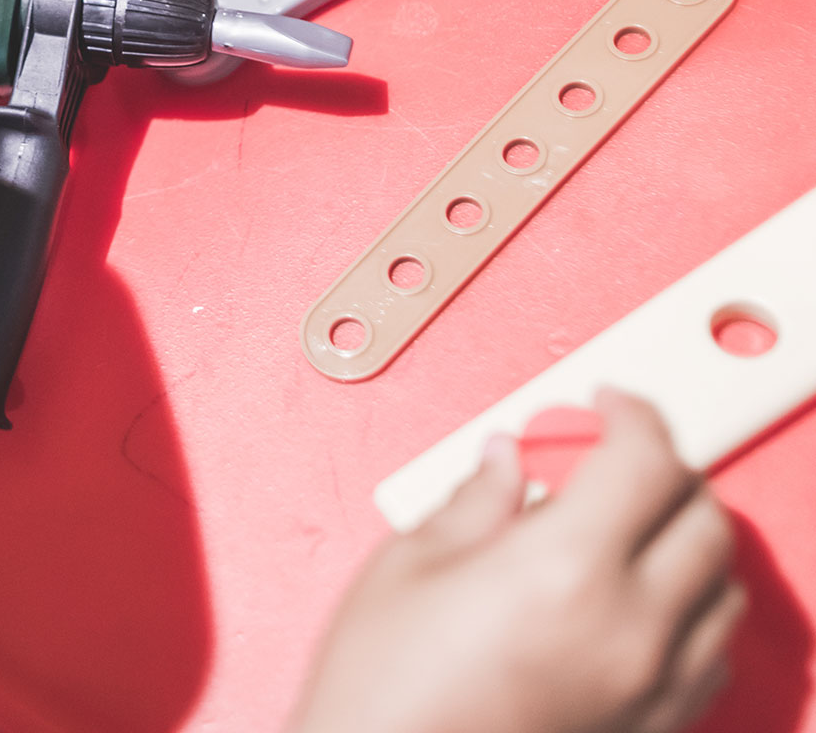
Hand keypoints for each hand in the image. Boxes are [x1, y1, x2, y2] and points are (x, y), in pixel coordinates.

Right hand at [288, 390, 743, 732]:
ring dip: (685, 543)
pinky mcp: (653, 729)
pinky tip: (632, 603)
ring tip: (621, 531)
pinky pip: (712, 656)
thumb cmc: (381, 693)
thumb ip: (473, 502)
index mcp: (562, 570)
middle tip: (608, 459)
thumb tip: (508, 462)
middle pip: (704, 518)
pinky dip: (691, 614)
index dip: (629, 413)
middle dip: (663, 471)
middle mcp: (628, 628)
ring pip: (724, 588)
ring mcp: (651, 687)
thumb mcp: (407, 567)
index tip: (604, 405)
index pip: (645, 461)